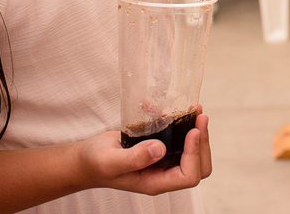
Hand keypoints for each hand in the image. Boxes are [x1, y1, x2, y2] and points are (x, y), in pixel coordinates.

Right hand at [77, 111, 211, 194]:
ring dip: (197, 130)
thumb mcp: (111, 161)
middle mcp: (163, 173)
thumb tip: (159, 149)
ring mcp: (163, 161)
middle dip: (203, 141)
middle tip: (200, 117)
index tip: (192, 131)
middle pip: (198, 165)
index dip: (195, 154)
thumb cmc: (96, 163)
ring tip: (195, 108)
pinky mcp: (159, 148)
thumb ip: (134, 158)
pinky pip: (178, 137)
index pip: (189, 176)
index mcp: (155, 182)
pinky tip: (172, 107)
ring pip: (192, 151)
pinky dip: (180, 122)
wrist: (87, 158)